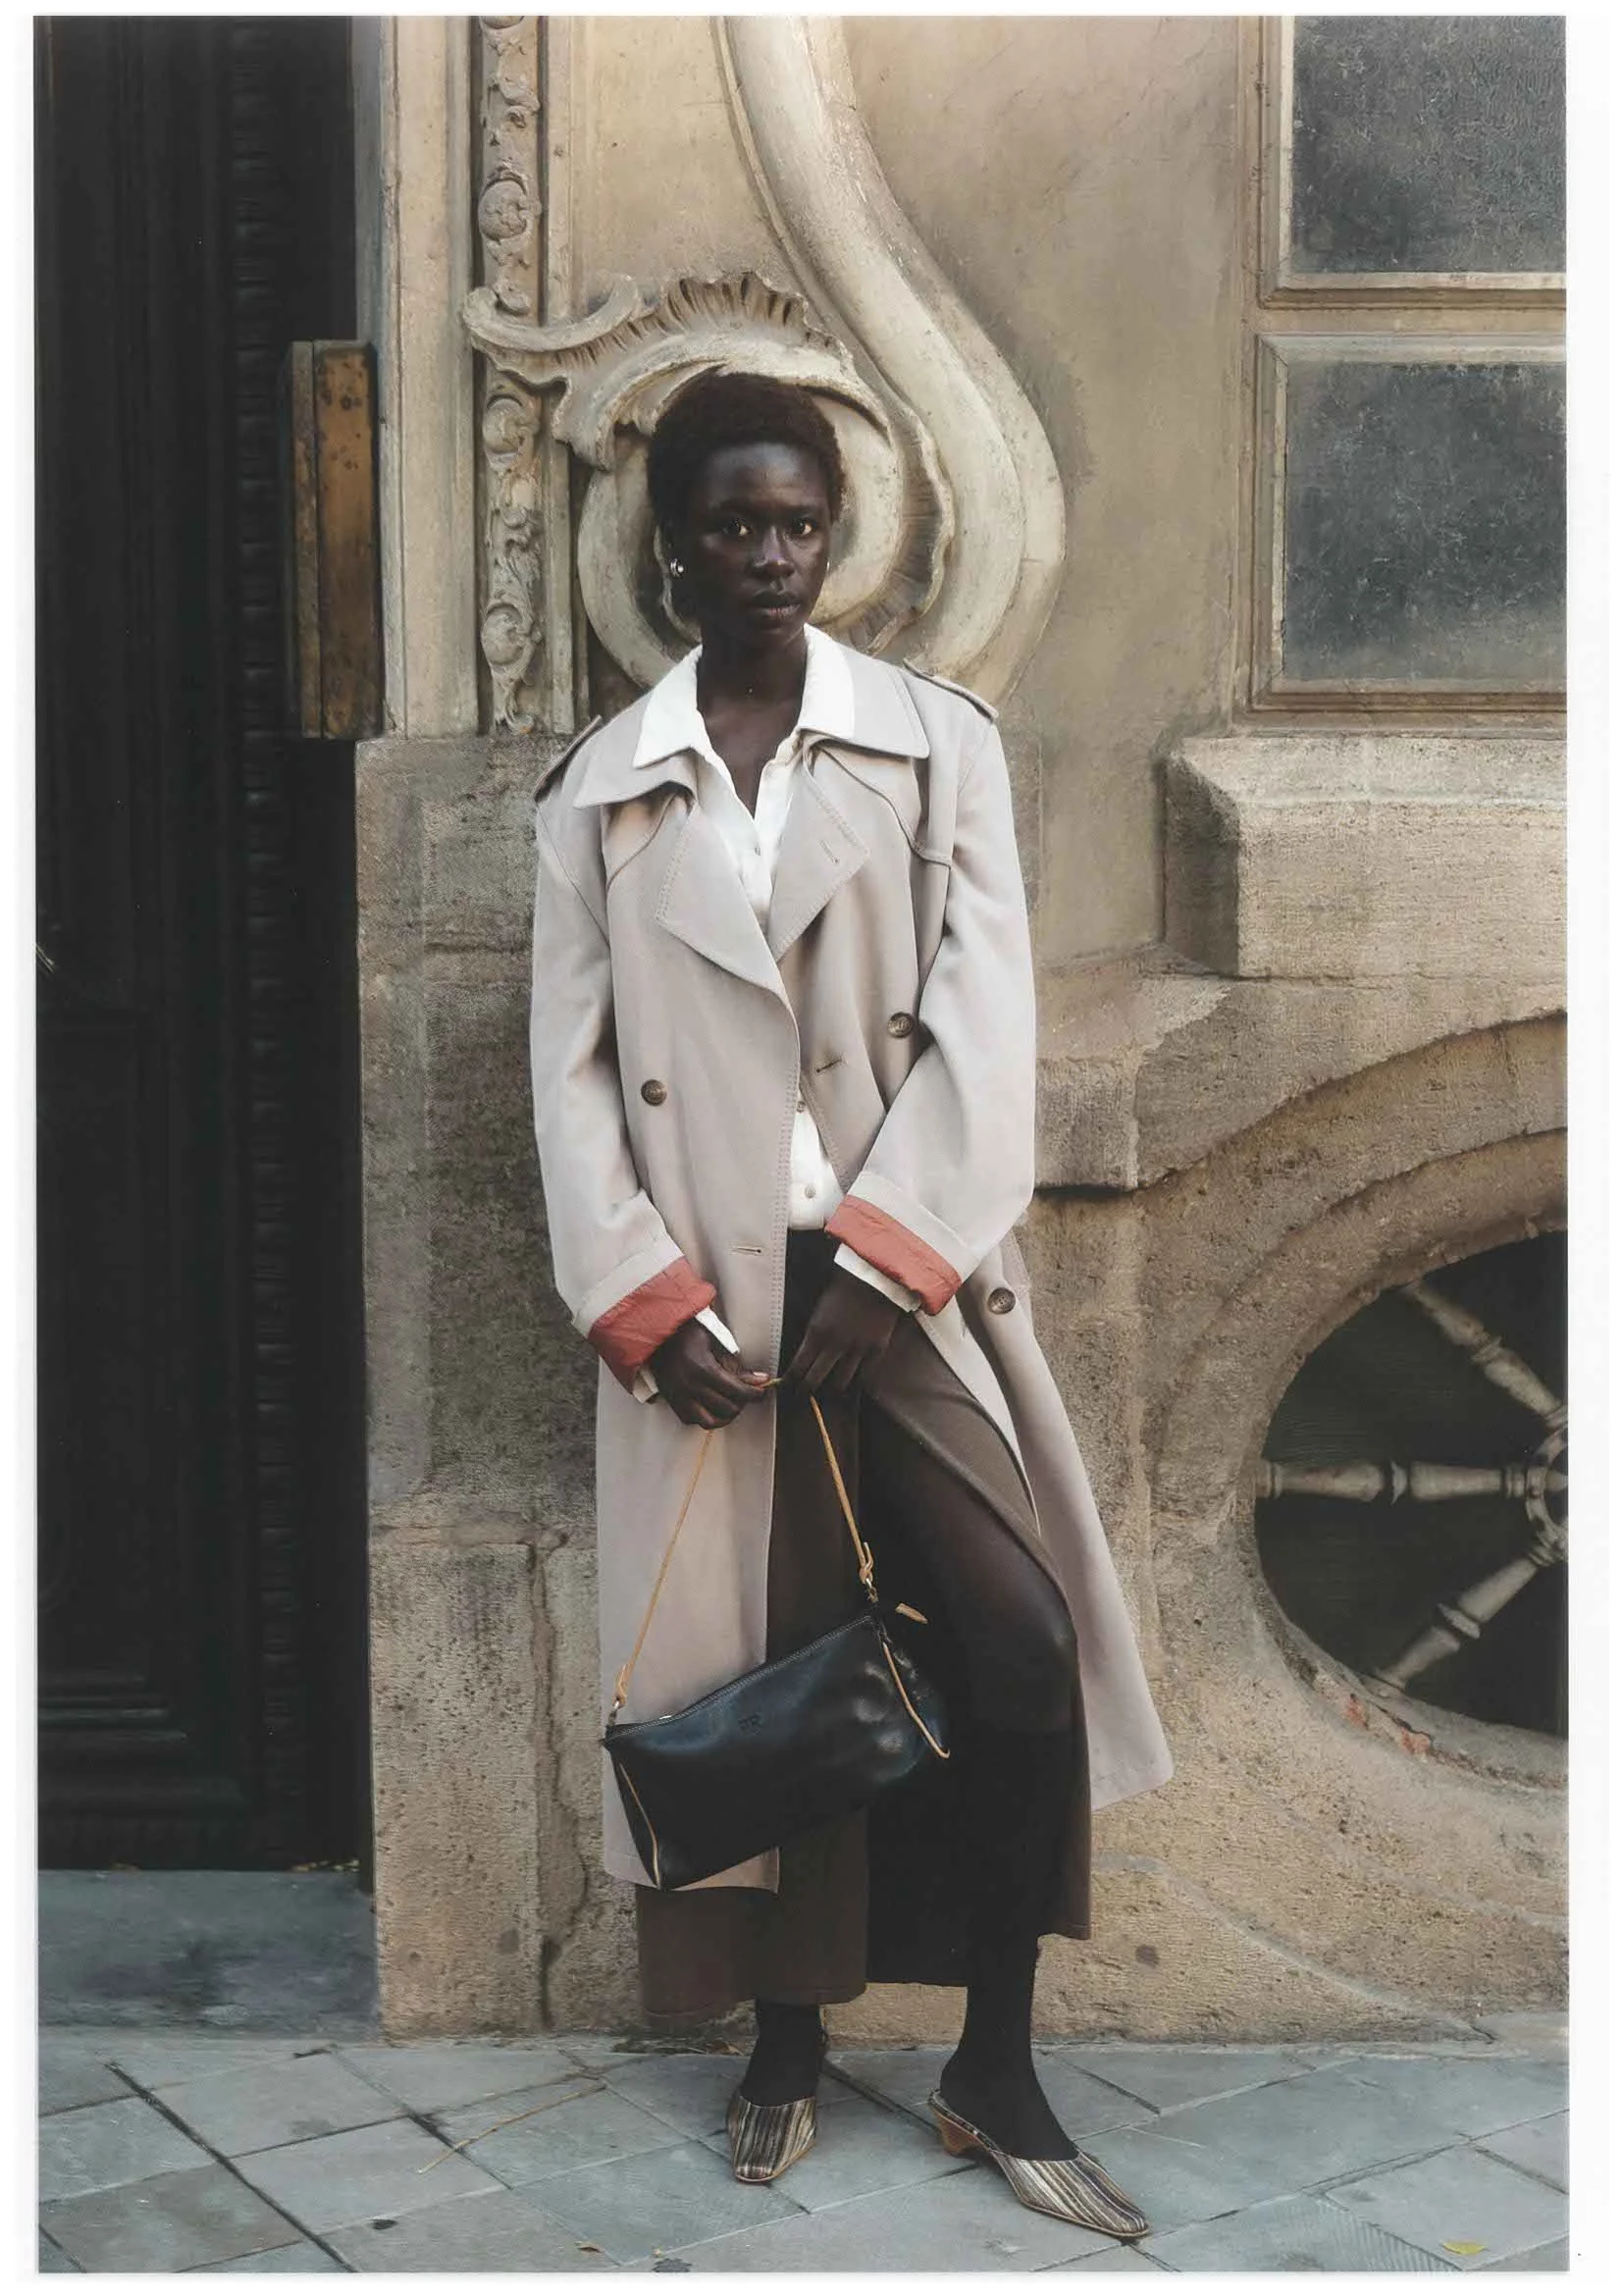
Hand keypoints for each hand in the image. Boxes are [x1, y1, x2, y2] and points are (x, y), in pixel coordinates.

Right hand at [648, 1320, 771, 1428]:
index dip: (755, 1394)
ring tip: (731, 1403)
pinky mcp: (672, 1401)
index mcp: (703, 1369)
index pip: (738, 1391)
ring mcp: (679, 1397)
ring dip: (725, 1415)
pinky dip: (705, 1417)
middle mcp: (691, 1386)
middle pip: (727, 1408)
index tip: (762, 1391)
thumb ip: (736, 1365)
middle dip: (742, 1402)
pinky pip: (692, 1420)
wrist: (658, 1336)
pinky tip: (711, 1406)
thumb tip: (758, 1380)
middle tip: (746, 1393)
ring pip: (710, 1421)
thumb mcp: (715, 1343)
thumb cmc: (686, 1334)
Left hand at [783, 1267, 903, 1397]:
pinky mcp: (876, 1349)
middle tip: (802, 1397)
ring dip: (832, 1392)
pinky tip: (852, 1387)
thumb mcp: (819, 1310)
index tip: (787, 1388)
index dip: (791, 1381)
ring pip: (840, 1383)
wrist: (875, 1277)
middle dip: (805, 1392)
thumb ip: (813, 1333)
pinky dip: (856, 1383)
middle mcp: (835, 1345)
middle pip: (815, 1380)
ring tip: (828, 1396)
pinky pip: (863, 1376)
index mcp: (816, 1332)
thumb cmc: (844, 1288)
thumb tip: (806, 1354)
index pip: (798, 1367)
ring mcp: (857, 1349)